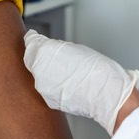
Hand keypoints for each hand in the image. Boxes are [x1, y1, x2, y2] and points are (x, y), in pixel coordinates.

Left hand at [22, 30, 138, 135]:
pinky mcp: (49, 100)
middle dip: (39, 55)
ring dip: (46, 70)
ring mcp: (43, 88)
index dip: (33, 39)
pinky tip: (67, 82)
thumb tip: (48, 48)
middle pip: (31, 59)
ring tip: (64, 70)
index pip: (31, 43)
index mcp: (44, 53)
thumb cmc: (97, 70)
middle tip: (53, 54)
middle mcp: (39, 71)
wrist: (108, 95)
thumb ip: (56, 47)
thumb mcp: (74, 48)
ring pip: (38, 75)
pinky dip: (52, 83)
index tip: (34, 38)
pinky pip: (47, 88)